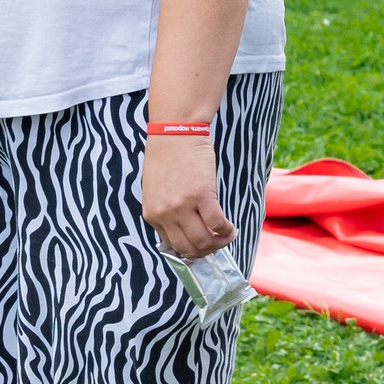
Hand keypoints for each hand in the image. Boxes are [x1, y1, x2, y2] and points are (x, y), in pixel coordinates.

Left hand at [143, 135, 234, 260]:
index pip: (172, 246)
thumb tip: (184, 231)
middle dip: (206, 251)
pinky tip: (231, 227)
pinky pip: (217, 224)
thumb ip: (165, 212)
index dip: (190, 249)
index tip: (203, 244)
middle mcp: (165, 214)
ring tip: (227, 235)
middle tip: (218, 242)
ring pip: (203, 241)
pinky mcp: (202, 196)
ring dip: (218, 243)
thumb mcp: (156, 191)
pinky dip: (226, 230)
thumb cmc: (167, 158)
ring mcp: (182, 206)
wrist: (175, 133)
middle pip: (188, 248)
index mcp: (152, 214)